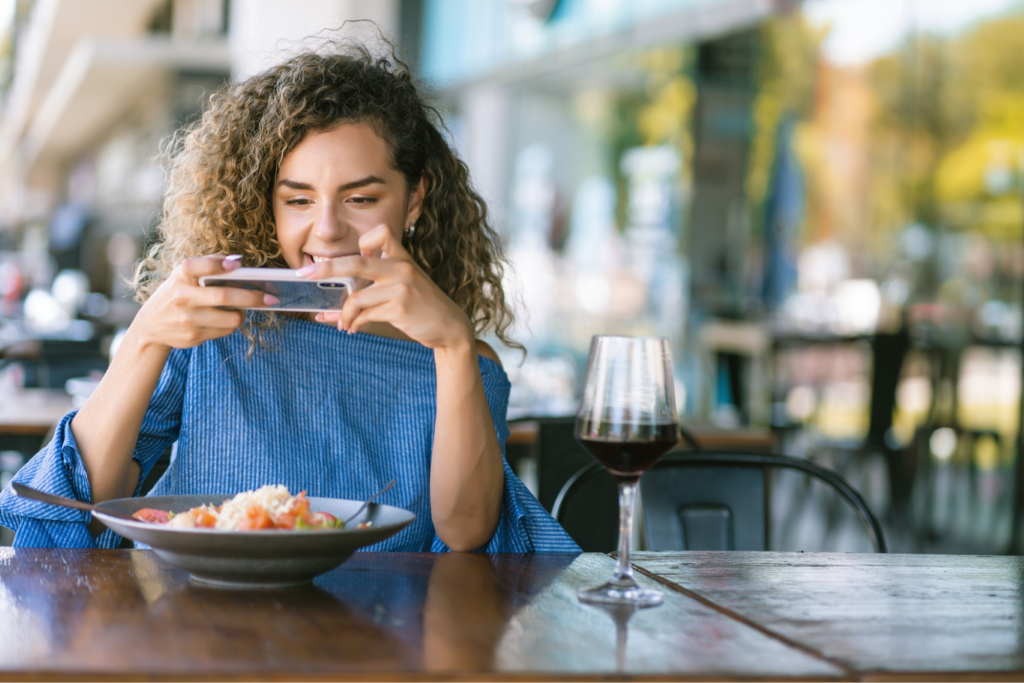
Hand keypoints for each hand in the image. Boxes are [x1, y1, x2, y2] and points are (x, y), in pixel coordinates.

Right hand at [133, 255, 275, 349]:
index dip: (218, 264)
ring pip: (230, 319)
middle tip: (272, 297)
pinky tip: (224, 320)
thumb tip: (238, 262)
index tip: (238, 265)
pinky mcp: (193, 336)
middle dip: (252, 297)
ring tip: (242, 309)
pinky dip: (230, 325)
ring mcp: (187, 319)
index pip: (197, 266)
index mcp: (180, 276)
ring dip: (242, 314)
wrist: (151, 326)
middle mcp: (182, 296)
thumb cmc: (177, 294)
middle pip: (224, 297)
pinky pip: (225, 331)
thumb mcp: (184, 276)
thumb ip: (209, 265)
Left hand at [299, 224, 473, 350]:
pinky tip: (353, 329)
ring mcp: (400, 288)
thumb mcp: (406, 282)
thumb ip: (377, 281)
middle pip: (355, 262)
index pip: (380, 233)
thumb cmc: (422, 304)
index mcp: (401, 257)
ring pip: (356, 298)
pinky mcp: (399, 308)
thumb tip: (334, 296)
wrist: (449, 325)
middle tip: (305, 275)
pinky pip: (365, 315)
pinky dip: (354, 323)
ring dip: (344, 314)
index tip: (359, 253)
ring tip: (344, 323)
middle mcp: (400, 268)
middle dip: (326, 269)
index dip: (365, 241)